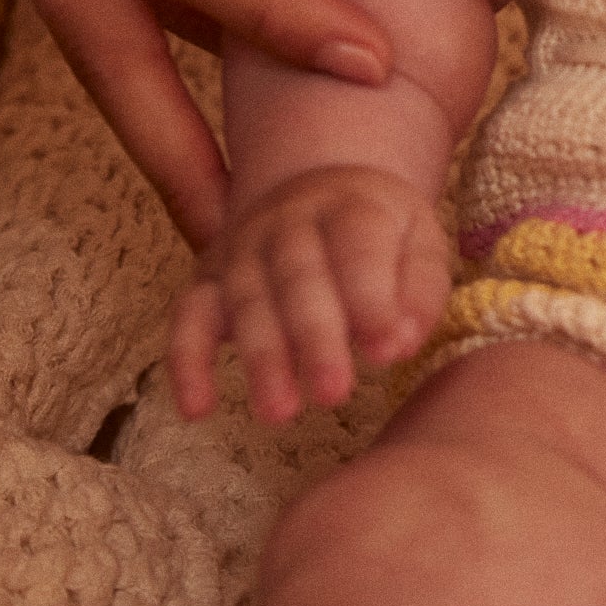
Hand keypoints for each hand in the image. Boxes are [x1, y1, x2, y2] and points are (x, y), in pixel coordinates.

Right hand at [169, 162, 451, 422]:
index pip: (358, 249)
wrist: (322, 192)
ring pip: (246, 302)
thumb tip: (400, 345)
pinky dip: (185, 364)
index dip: (372, 300)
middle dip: (314, 338)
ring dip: (261, 359)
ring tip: (280, 413)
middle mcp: (288, 221)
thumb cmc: (382, 234)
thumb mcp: (420, 244)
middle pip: (298, 278)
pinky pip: (187, 319)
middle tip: (334, 393)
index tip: (386, 353)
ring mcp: (242, 249)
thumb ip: (419, 292)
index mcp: (349, 206)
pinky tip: (196, 410)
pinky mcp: (207, 280)